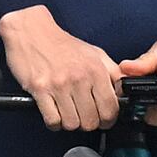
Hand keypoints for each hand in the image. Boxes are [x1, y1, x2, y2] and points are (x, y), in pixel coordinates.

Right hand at [3, 6, 125, 133]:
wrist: (32, 31)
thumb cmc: (62, 44)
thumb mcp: (95, 53)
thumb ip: (113, 73)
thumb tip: (124, 91)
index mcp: (96, 70)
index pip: (110, 108)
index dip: (109, 120)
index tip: (104, 120)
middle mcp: (79, 78)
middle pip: (91, 121)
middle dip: (89, 123)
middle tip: (84, 117)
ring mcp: (58, 85)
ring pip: (72, 124)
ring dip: (71, 123)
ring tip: (69, 113)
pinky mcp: (39, 89)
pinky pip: (52, 120)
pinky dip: (54, 123)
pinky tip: (55, 113)